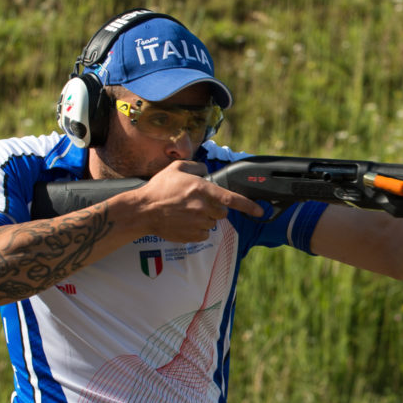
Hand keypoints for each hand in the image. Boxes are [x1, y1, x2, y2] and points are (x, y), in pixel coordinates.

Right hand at [136, 160, 263, 241]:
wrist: (143, 211)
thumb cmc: (158, 189)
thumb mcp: (176, 168)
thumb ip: (195, 166)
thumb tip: (205, 170)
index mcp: (202, 189)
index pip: (232, 199)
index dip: (249, 206)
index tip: (260, 211)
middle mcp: (203, 207)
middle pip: (222, 212)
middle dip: (214, 208)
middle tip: (196, 203)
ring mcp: (198, 223)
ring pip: (212, 223)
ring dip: (204, 218)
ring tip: (186, 212)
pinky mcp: (192, 235)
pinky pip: (203, 234)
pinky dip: (197, 229)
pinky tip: (184, 222)